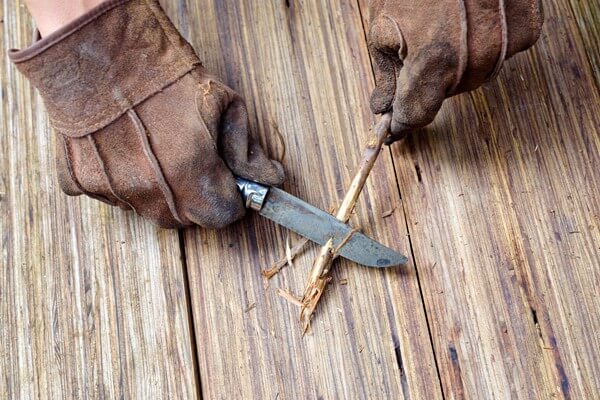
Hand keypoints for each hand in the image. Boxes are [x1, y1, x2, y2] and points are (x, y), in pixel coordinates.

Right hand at [11, 0, 283, 228]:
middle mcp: (153, 192)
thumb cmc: (165, 74)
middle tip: (197, 162)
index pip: (223, 214)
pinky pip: (119, 196)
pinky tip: (129, 150)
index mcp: (191, 172)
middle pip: (188, 218)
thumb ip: (246, 150)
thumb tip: (268, 178)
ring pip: (153, 211)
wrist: (101, 52)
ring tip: (160, 151)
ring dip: (166, 192)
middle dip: (200, 196)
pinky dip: (129, 181)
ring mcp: (117, 191)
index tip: (231, 185)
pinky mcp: (85, 184)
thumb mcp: (224, 104)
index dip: (232, 200)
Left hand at [368, 0, 542, 142]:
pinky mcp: (526, 30)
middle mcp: (476, 60)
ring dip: (453, 67)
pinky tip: (469, 23)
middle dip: (425, 83)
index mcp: (435, 59)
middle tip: (414, 54)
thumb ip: (387, 75)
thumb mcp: (384, 27)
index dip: (403, 121)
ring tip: (443, 29)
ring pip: (472, 78)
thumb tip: (383, 109)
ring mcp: (505, 46)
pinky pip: (499, 55)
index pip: (418, 114)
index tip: (394, 128)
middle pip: (445, 95)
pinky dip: (482, 46)